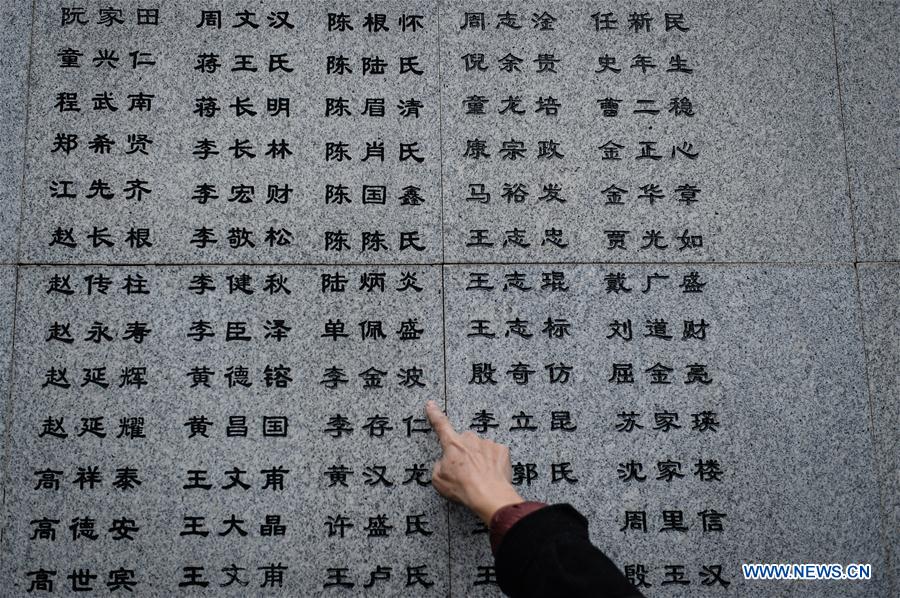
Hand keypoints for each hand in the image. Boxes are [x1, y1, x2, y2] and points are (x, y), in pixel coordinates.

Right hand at [425, 400, 523, 523]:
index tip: (431, 404)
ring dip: (480, 458)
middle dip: (465, 452)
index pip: (441, 425)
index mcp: (453, 445)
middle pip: (465, 442)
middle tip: (467, 471)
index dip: (434, 414)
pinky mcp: (502, 450)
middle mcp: (470, 439)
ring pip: (481, 448)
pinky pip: (495, 453)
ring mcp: (487, 443)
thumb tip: (445, 462)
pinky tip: (492, 473)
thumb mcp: (439, 480)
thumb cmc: (463, 488)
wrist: (489, 495)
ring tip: (481, 476)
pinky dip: (493, 462)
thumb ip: (439, 466)